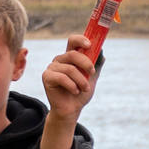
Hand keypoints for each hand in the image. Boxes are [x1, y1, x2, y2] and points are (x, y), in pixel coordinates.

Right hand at [40, 32, 99, 148]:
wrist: (72, 109)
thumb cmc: (81, 92)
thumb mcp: (92, 78)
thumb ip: (96, 65)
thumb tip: (101, 52)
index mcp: (70, 57)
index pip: (73, 41)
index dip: (81, 39)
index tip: (90, 44)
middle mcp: (60, 59)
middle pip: (73, 54)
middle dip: (86, 63)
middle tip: (91, 73)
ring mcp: (52, 67)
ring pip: (70, 68)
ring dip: (81, 80)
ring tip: (84, 89)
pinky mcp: (46, 77)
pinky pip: (62, 78)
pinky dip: (72, 86)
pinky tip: (75, 91)